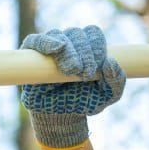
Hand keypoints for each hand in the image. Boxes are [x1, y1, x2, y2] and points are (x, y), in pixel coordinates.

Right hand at [19, 25, 125, 148]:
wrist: (60, 116)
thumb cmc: (84, 99)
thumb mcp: (107, 95)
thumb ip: (117, 81)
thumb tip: (111, 62)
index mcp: (88, 47)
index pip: (93, 33)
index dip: (97, 46)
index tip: (96, 67)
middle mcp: (69, 41)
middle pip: (78, 33)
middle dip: (84, 52)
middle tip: (84, 73)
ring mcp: (50, 46)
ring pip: (60, 35)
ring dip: (68, 51)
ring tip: (71, 69)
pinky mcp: (31, 54)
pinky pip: (36, 40)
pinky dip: (46, 42)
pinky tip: (56, 48)